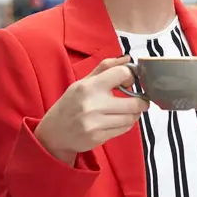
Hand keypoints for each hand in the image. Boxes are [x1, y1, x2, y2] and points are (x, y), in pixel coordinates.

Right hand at [34, 56, 148, 164]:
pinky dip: (126, 124)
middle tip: (141, 100)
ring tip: (128, 111)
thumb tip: (128, 59)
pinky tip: (119, 120)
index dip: (131, 77)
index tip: (129, 81)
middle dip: (142, 101)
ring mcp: (95, 123)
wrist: (54, 132)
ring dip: (134, 114)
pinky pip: (123, 129)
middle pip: (134, 103)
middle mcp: (93, 105)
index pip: (122, 74)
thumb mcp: (83, 82)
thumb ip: (106, 68)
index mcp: (89, 86)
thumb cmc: (70, 103)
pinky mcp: (98, 138)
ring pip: (131, 118)